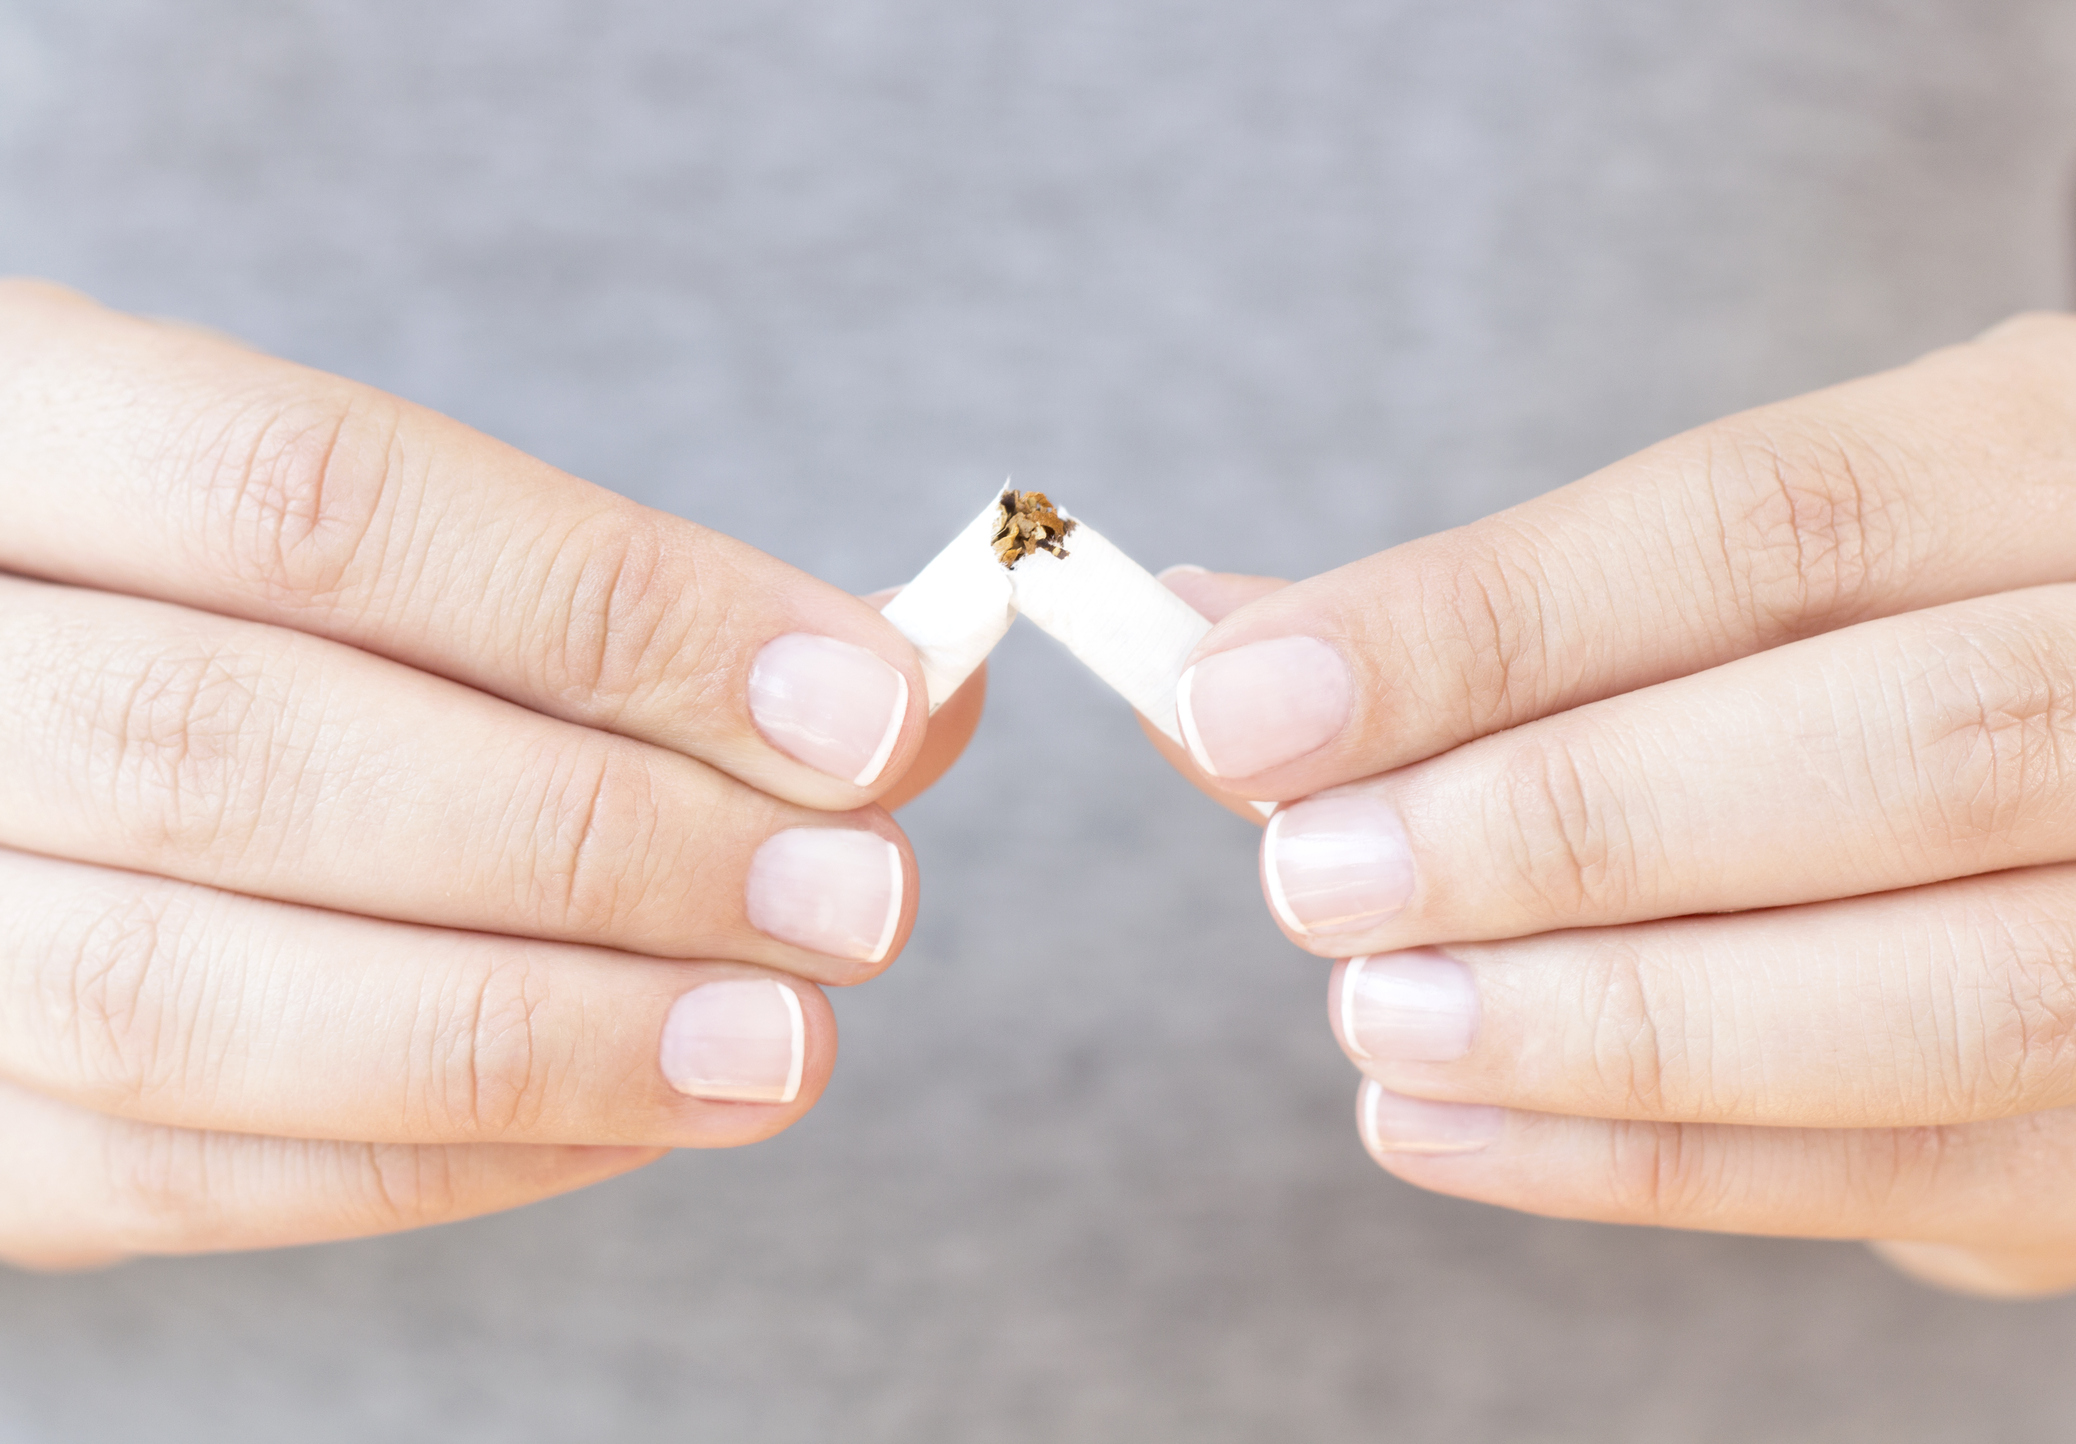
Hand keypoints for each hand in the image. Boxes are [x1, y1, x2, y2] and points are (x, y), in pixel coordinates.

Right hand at [0, 281, 982, 1268]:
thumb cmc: (203, 601)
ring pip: (190, 1002)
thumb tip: (900, 700)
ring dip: (543, 1036)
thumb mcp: (335, 519)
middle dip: (602, 840)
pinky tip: (629, 1115)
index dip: (612, 608)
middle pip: (245, 753)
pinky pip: (171, 1176)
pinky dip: (435, 1159)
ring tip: (778, 1042)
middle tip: (854, 898)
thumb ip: (595, 596)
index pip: (315, 500)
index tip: (863, 706)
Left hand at [1156, 313, 2075, 1296]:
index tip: (1244, 698)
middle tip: (1317, 877)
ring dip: (1607, 1023)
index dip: (1483, 621)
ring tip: (1379, 1017)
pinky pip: (1918, 1170)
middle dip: (1562, 825)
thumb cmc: (1870, 653)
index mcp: (2042, 463)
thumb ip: (1503, 624)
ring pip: (1944, 996)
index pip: (1764, 521)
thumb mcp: (1757, 578)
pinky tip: (1451, 1127)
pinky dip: (1654, 1164)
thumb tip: (1209, 660)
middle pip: (1903, 746)